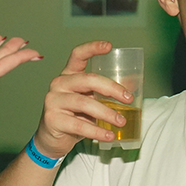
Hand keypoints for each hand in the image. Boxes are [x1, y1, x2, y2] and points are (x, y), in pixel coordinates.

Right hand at [32, 40, 134, 158]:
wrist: (52, 139)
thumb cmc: (74, 117)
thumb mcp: (89, 101)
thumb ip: (104, 94)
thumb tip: (133, 87)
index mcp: (69, 75)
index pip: (78, 55)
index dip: (92, 48)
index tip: (109, 46)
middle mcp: (59, 84)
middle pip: (88, 79)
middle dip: (112, 88)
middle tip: (128, 99)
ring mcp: (53, 101)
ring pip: (84, 103)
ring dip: (107, 113)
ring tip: (121, 121)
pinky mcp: (52, 119)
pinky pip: (79, 125)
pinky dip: (97, 131)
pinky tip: (108, 135)